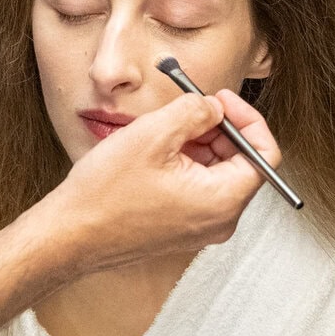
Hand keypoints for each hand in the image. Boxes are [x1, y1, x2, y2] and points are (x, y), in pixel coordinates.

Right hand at [33, 90, 277, 276]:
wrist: (69, 235)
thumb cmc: (105, 195)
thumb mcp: (154, 133)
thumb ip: (196, 111)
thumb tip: (214, 107)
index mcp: (223, 201)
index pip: (265, 154)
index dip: (247, 118)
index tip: (222, 100)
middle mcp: (220, 221)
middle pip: (241, 162)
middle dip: (219, 128)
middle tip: (191, 107)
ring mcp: (200, 228)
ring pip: (217, 173)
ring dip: (199, 144)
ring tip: (165, 129)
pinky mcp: (181, 229)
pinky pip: (198, 188)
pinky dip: (185, 163)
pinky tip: (156, 151)